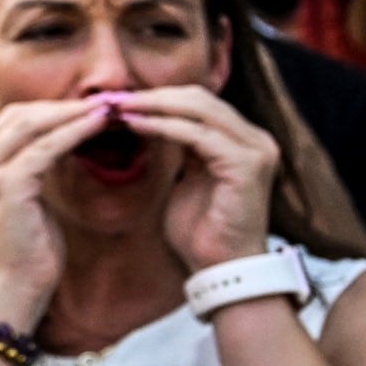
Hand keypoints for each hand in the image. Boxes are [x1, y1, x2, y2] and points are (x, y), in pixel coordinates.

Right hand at [0, 96, 117, 319]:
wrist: (14, 289)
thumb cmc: (27, 250)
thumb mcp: (25, 198)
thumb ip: (31, 166)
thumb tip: (63, 135)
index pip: (9, 120)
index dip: (50, 108)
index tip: (88, 106)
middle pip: (18, 115)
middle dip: (63, 105)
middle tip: (105, 100)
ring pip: (31, 124)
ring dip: (73, 112)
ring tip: (108, 108)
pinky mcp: (4, 185)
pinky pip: (45, 148)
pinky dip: (74, 131)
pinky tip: (99, 125)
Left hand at [116, 80, 281, 273]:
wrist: (221, 269)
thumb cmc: (200, 230)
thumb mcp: (187, 179)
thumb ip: (179, 148)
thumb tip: (149, 118)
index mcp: (243, 140)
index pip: (197, 101)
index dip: (156, 96)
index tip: (114, 99)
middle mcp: (255, 139)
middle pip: (198, 97)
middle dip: (150, 95)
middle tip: (109, 98)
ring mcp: (255, 150)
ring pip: (198, 109)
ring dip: (152, 105)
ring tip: (116, 107)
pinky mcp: (246, 165)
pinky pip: (197, 135)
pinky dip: (162, 126)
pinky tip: (133, 125)